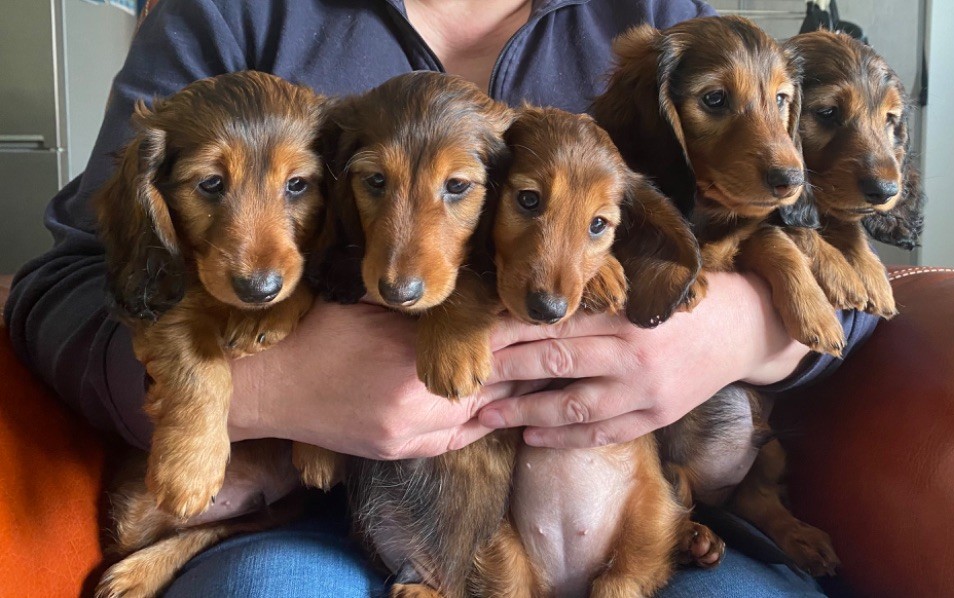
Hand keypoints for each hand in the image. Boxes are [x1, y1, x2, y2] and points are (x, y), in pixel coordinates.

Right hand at [229, 300, 544, 459]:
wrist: (259, 384)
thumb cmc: (310, 331)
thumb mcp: (371, 307)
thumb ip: (425, 310)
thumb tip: (472, 296)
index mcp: (412, 356)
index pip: (492, 339)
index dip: (529, 324)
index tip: (559, 310)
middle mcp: (416, 402)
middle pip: (496, 378)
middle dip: (534, 359)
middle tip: (572, 341)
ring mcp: (407, 433)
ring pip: (481, 411)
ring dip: (514, 391)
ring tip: (553, 372)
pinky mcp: (395, 451)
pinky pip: (455, 440)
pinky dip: (482, 422)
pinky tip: (505, 409)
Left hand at [476, 272, 810, 447]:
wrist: (747, 328)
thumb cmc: (687, 298)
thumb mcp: (646, 283)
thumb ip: (598, 294)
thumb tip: (534, 299)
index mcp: (626, 312)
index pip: (556, 322)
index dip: (512, 331)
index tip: (475, 337)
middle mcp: (634, 352)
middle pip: (556, 362)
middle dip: (506, 371)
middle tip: (467, 378)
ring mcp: (646, 389)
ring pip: (574, 407)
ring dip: (525, 412)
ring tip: (488, 416)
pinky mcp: (657, 415)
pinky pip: (603, 432)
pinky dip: (564, 437)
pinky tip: (532, 435)